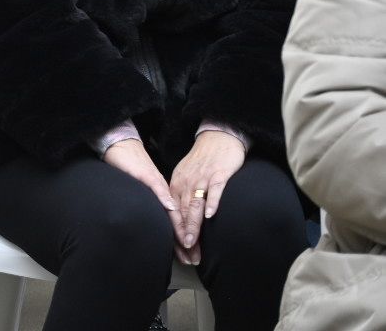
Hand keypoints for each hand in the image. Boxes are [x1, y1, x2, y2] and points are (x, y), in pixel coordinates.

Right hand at [103, 138, 185, 258]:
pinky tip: (172, 211)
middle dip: (184, 241)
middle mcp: (163, 191)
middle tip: (193, 260)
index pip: (177, 221)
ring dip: (180, 230)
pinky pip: (158, 190)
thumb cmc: (129, 166)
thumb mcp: (144, 186)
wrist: (121, 145)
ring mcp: (156, 184)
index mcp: (164, 196)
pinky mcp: (146, 175)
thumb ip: (155, 199)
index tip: (190, 256)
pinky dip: (166, 201)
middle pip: (178, 219)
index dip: (183, 239)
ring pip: (172, 209)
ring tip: (186, 249)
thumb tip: (165, 216)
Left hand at [168, 130, 246, 264]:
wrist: (218, 137)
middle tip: (186, 255)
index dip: (175, 234)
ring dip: (194, 225)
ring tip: (193, 243)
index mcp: (177, 184)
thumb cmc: (203, 160)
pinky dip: (211, 202)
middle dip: (184, 235)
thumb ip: (183, 196)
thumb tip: (179, 217)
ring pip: (195, 205)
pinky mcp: (218, 174)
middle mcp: (186, 183)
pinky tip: (210, 215)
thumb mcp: (187, 177)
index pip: (173, 213)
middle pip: (183, 213)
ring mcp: (202, 179)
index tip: (178, 252)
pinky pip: (214, 190)